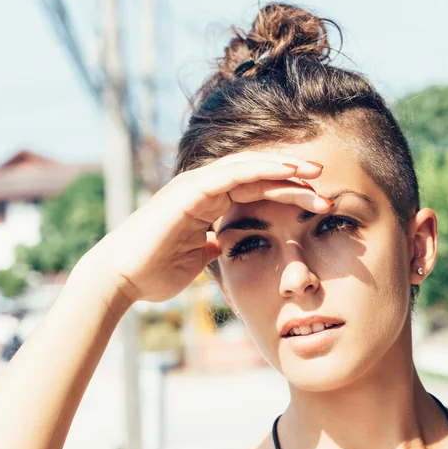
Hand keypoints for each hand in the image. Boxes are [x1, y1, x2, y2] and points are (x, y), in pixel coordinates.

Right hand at [78, 151, 328, 304]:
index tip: (317, 205)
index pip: (256, 194)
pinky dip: (259, 169)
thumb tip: (224, 245)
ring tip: (313, 172)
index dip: (287, 196)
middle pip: (258, 178)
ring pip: (247, 168)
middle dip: (292, 180)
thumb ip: (212, 247)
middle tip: (325, 184)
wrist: (122, 280)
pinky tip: (285, 170)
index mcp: (209, 206)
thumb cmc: (154, 272)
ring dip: (282, 168)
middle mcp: (204, 190)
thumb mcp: (196, 261)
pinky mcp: (188, 190)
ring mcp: (196, 187)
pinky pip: (230, 173)